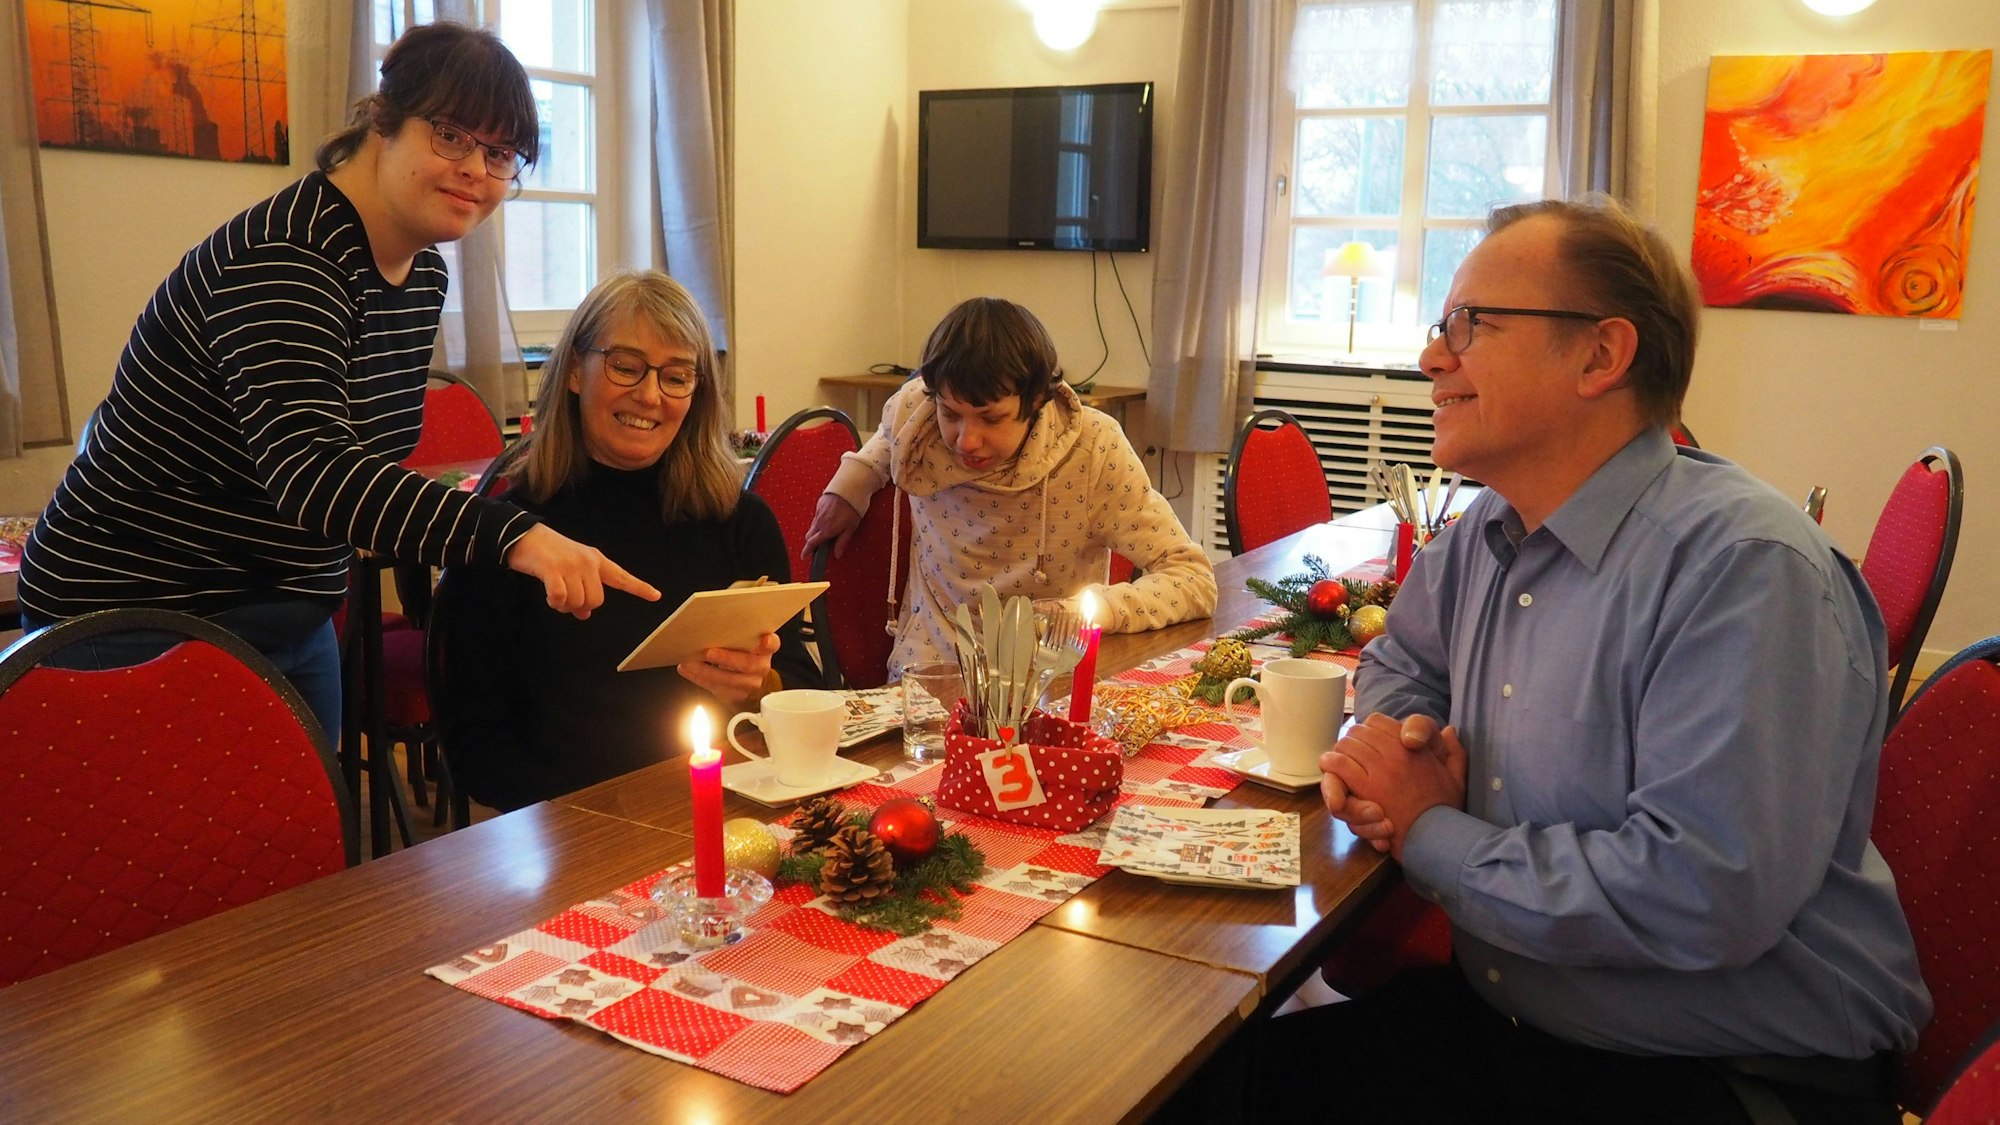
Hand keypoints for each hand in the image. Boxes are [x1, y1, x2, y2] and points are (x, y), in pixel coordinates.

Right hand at [504, 524, 661, 619]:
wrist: (524, 536)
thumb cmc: (549, 555)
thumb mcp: (570, 569)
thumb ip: (582, 589)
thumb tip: (584, 614)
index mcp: (596, 560)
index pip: (621, 577)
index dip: (639, 588)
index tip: (656, 596)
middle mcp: (588, 562)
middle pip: (596, 601)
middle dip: (580, 606)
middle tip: (565, 601)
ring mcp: (571, 565)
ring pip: (578, 602)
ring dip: (564, 606)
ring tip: (554, 595)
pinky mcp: (554, 570)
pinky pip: (560, 598)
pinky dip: (554, 602)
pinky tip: (549, 596)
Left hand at [678, 632, 780, 707]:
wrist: (747, 677)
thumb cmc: (742, 651)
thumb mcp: (744, 640)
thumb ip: (737, 634)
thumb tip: (710, 622)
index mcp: (765, 648)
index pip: (772, 644)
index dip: (769, 642)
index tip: (764, 639)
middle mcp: (761, 666)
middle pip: (748, 664)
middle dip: (726, 658)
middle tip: (707, 652)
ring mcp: (751, 682)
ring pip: (729, 680)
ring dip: (705, 671)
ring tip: (688, 663)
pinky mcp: (737, 694)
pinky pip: (717, 688)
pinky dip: (699, 679)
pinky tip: (688, 670)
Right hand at [801, 493, 861, 561]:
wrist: (850, 487)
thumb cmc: (853, 508)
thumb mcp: (851, 528)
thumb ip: (842, 542)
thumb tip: (837, 554)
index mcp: (827, 530)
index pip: (812, 543)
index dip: (806, 551)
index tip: (803, 556)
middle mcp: (819, 522)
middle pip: (809, 536)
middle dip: (811, 542)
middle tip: (817, 547)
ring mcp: (818, 512)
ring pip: (813, 526)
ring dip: (816, 532)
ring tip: (827, 532)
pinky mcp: (819, 504)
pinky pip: (816, 516)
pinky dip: (819, 521)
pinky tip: (829, 519)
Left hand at [1325, 713, 1466, 861]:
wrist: (1438, 835)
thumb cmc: (1445, 808)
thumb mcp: (1456, 775)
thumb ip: (1453, 750)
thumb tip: (1449, 729)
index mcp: (1414, 747)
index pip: (1379, 722)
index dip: (1369, 729)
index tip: (1368, 740)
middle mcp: (1396, 752)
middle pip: (1358, 731)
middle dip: (1352, 740)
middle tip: (1349, 751)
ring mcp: (1380, 769)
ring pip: (1347, 745)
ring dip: (1341, 751)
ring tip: (1336, 759)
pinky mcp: (1367, 788)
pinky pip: (1340, 764)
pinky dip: (1332, 763)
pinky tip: (1331, 765)